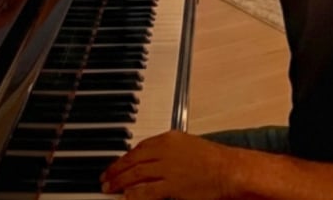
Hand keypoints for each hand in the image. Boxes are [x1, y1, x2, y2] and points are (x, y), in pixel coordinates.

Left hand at [101, 131, 232, 199]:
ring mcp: (167, 169)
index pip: (138, 147)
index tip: (115, 165)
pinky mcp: (172, 186)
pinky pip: (147, 191)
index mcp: (167, 138)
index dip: (124, 158)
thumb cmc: (211, 159)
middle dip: (116, 170)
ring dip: (120, 182)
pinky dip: (134, 194)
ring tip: (109, 188)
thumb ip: (167, 149)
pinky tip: (126, 197)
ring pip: (136, 175)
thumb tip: (150, 158)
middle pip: (133, 160)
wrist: (228, 169)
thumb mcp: (186, 145)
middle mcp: (164, 151)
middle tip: (104, 178)